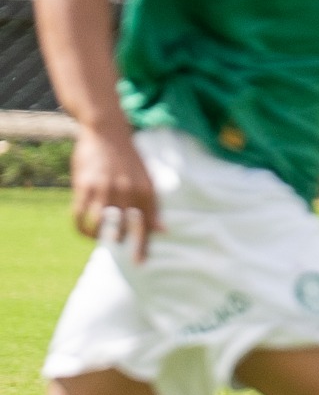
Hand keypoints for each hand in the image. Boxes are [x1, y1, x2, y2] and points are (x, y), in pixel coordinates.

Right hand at [70, 125, 157, 261]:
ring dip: (101, 237)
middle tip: (123, 254)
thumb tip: (163, 230)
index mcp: (146, 191)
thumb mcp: (147, 179)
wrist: (107, 131)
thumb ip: (153, 205)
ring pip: (101, 225)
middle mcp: (127, 192)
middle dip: (123, 245)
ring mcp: (105, 190)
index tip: (141, 263)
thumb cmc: (129, 158)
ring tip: (102, 239)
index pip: (147, 225)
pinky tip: (85, 231)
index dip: (144, 246)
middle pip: (124, 229)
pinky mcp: (85, 186)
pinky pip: (80, 215)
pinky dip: (81, 228)